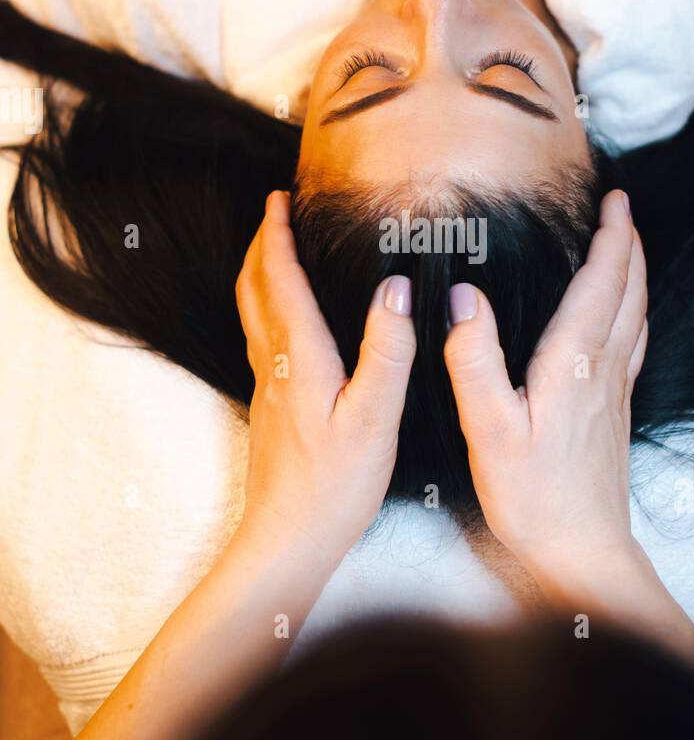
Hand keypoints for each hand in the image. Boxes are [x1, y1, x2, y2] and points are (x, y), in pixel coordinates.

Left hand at [235, 191, 415, 560]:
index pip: (280, 279)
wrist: (287, 541)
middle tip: (275, 213)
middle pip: (253, 289)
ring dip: (259, 273)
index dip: (276, 235)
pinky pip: (261, 338)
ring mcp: (267, 387)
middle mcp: (275, 364)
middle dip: (261, 244)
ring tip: (277, 251)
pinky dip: (268, 306)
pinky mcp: (271, 408)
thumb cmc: (335, 486)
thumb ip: (387, 351)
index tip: (279, 198)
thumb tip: (394, 289)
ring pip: (252, 314)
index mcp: (300, 357)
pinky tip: (289, 319)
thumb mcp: (376, 418)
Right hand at [443, 190, 646, 577]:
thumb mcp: (489, 427)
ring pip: (636, 317)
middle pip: (630, 292)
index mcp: (575, 361)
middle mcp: (604, 370)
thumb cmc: (533, 496)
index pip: (603, 282)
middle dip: (629, 246)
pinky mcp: (616, 415)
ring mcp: (615, 393)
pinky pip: (632, 346)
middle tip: (621, 210)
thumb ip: (475, 358)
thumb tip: (465, 295)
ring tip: (624, 251)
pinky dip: (632, 314)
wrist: (583, 551)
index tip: (616, 199)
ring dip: (634, 276)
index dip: (613, 237)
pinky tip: (622, 322)